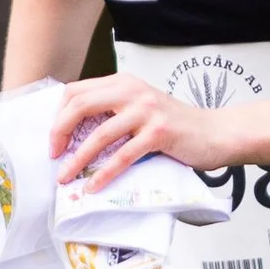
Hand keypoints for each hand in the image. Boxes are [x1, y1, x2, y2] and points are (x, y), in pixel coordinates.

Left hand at [50, 73, 215, 193]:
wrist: (215, 132)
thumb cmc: (175, 125)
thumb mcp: (140, 108)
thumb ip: (113, 111)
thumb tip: (73, 133)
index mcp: (123, 82)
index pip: (76, 92)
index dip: (59, 115)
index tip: (55, 139)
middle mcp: (133, 91)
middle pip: (81, 106)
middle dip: (60, 133)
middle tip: (54, 155)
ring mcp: (147, 111)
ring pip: (99, 134)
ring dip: (78, 159)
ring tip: (66, 177)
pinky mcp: (159, 133)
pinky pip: (123, 156)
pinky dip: (104, 173)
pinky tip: (94, 186)